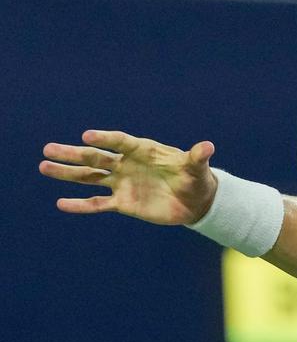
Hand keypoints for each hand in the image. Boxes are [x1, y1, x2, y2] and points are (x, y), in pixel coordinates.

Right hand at [39, 130, 217, 224]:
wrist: (196, 200)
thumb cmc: (196, 179)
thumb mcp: (197, 168)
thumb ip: (197, 157)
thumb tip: (207, 146)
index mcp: (142, 150)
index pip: (120, 142)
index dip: (105, 138)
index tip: (87, 136)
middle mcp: (127, 164)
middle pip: (96, 157)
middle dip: (73, 154)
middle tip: (48, 149)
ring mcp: (122, 183)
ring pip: (90, 177)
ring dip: (68, 174)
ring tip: (43, 167)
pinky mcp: (123, 203)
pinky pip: (98, 203)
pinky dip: (80, 205)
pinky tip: (61, 203)